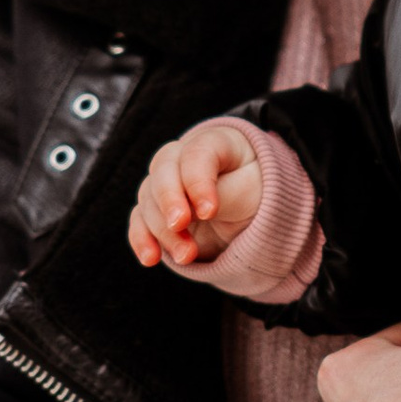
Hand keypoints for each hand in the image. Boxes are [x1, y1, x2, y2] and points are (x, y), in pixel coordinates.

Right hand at [130, 122, 262, 270]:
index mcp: (215, 143)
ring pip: (150, 200)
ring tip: (187, 255)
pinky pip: (140, 222)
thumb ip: (222, 196)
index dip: (198, 181)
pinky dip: (142, 240)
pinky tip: (150, 258)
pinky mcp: (157, 213)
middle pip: (164, 171)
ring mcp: (167, 185)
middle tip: (180, 224)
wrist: (256, 218)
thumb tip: (188, 214)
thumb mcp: (254, 192)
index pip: (197, 154)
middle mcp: (184, 159)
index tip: (209, 211)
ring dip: (164, 230)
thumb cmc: (260, 196)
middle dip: (169, 200)